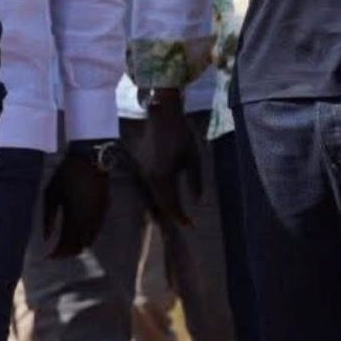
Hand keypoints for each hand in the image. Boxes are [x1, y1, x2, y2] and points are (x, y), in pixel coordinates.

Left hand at [43, 145, 110, 257]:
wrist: (89, 159)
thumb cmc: (66, 175)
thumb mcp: (51, 195)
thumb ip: (48, 218)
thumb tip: (46, 238)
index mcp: (73, 217)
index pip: (67, 245)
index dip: (58, 254)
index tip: (48, 256)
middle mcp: (89, 220)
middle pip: (80, 247)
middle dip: (67, 253)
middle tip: (56, 253)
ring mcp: (99, 215)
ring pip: (90, 240)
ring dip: (78, 246)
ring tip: (65, 245)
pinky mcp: (104, 209)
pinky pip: (96, 231)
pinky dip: (86, 237)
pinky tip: (77, 233)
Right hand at [137, 92, 201, 227]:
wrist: (164, 114)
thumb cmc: (182, 134)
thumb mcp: (194, 158)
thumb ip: (195, 181)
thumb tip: (196, 201)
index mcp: (163, 176)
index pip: (171, 204)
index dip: (181, 218)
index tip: (191, 226)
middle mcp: (150, 176)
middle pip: (161, 202)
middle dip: (174, 214)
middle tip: (187, 223)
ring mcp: (144, 170)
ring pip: (155, 194)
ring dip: (167, 204)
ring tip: (179, 213)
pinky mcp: (143, 164)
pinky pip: (153, 184)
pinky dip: (161, 193)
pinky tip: (169, 195)